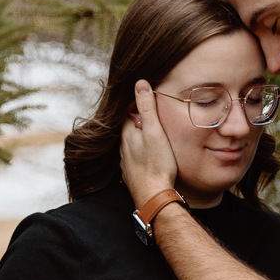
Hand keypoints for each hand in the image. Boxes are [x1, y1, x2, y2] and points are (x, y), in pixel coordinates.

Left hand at [120, 80, 177, 208]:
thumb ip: (146, 107)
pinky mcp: (132, 175)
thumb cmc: (157, 163)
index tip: (149, 100)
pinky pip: (134, 160)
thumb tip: (140, 83)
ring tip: (153, 136)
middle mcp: (122, 148)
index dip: (138, 105)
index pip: (128, 112)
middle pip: (128, 128)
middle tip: (154, 117)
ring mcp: (126, 163)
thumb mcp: (154, 131)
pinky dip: (141, 155)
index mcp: (126, 134)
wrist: (154, 196)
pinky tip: (149, 158)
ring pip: (131, 145)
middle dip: (138, 121)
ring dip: (139, 139)